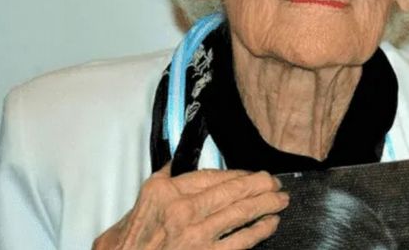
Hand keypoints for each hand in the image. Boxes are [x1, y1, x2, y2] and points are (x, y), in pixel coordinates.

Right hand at [92, 164, 288, 248]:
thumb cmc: (128, 247)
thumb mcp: (135, 208)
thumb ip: (158, 184)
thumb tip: (171, 166)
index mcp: (164, 193)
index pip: (212, 175)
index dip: (237, 174)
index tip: (250, 174)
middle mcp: (182, 210)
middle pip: (232, 190)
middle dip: (259, 184)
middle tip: (274, 182)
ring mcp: (196, 234)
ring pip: (242, 212)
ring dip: (267, 204)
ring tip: (280, 199)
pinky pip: (242, 240)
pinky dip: (261, 230)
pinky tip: (271, 223)